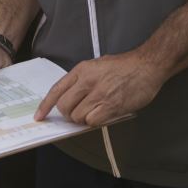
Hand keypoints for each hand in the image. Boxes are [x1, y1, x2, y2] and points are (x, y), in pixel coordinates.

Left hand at [35, 51, 163, 126]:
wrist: (147, 65)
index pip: (57, 89)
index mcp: (82, 70)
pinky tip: (104, 114)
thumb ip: (82, 81)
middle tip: (79, 112)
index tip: (40, 116)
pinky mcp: (111, 105)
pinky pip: (93, 121)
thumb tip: (72, 100)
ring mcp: (99, 94)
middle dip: (69, 114)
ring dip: (84, 119)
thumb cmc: (124, 66)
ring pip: (78, 116)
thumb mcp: (97, 66)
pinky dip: (95, 122)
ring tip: (96, 111)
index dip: (45, 105)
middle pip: (64, 107)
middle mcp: (87, 81)